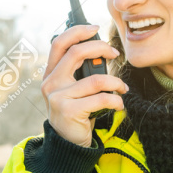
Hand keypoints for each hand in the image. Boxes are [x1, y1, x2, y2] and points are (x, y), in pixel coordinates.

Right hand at [41, 24, 127, 146]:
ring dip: (115, 82)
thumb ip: (80, 72)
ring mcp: (57, 97)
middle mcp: (50, 83)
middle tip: (115, 53)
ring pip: (95, 79)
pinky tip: (118, 104)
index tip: (95, 28)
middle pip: (76, 53)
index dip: (77, 32)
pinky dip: (115, 100)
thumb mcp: (74, 89)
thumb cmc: (76, 112)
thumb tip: (102, 51)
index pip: (59, 44)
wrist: (68, 144)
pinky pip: (101, 98)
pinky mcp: (68, 111)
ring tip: (122, 88)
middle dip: (100, 49)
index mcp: (51, 74)